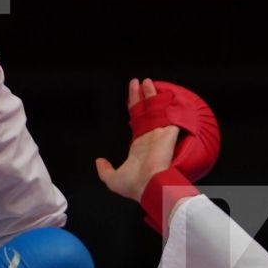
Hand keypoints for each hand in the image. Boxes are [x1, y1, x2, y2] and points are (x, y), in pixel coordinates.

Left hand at [95, 79, 178, 202]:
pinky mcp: (168, 131)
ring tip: (146, 81)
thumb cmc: (134, 185)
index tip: (133, 97)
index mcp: (139, 146)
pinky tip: (166, 92)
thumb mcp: (112, 179)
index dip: (134, 108)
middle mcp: (150, 137)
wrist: (149, 185)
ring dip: (151, 94)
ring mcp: (160, 133)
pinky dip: (167, 102)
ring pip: (155, 108)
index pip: (136, 121)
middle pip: (145, 111)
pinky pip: (169, 113)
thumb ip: (104, 170)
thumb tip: (99, 161)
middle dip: (141, 96)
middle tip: (138, 83)